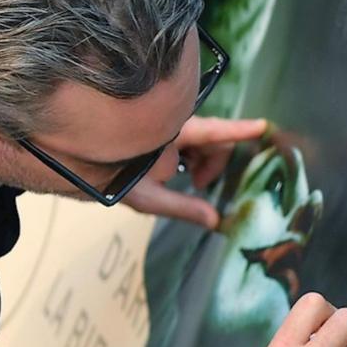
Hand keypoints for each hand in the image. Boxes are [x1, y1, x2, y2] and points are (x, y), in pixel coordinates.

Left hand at [121, 116, 267, 228]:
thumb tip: (216, 220)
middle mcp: (173, 125)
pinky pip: (190, 139)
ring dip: (202, 162)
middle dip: (214, 163)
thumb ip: (183, 207)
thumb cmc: (113, 178)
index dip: (239, 130)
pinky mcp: (164, 130)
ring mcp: (169, 127)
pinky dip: (192, 157)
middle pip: (212, 140)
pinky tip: (181, 172)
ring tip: (191, 182)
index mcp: (171, 135)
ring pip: (202, 141)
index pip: (213, 130)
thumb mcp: (148, 198)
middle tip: (200, 186)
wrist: (84, 165)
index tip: (262, 127)